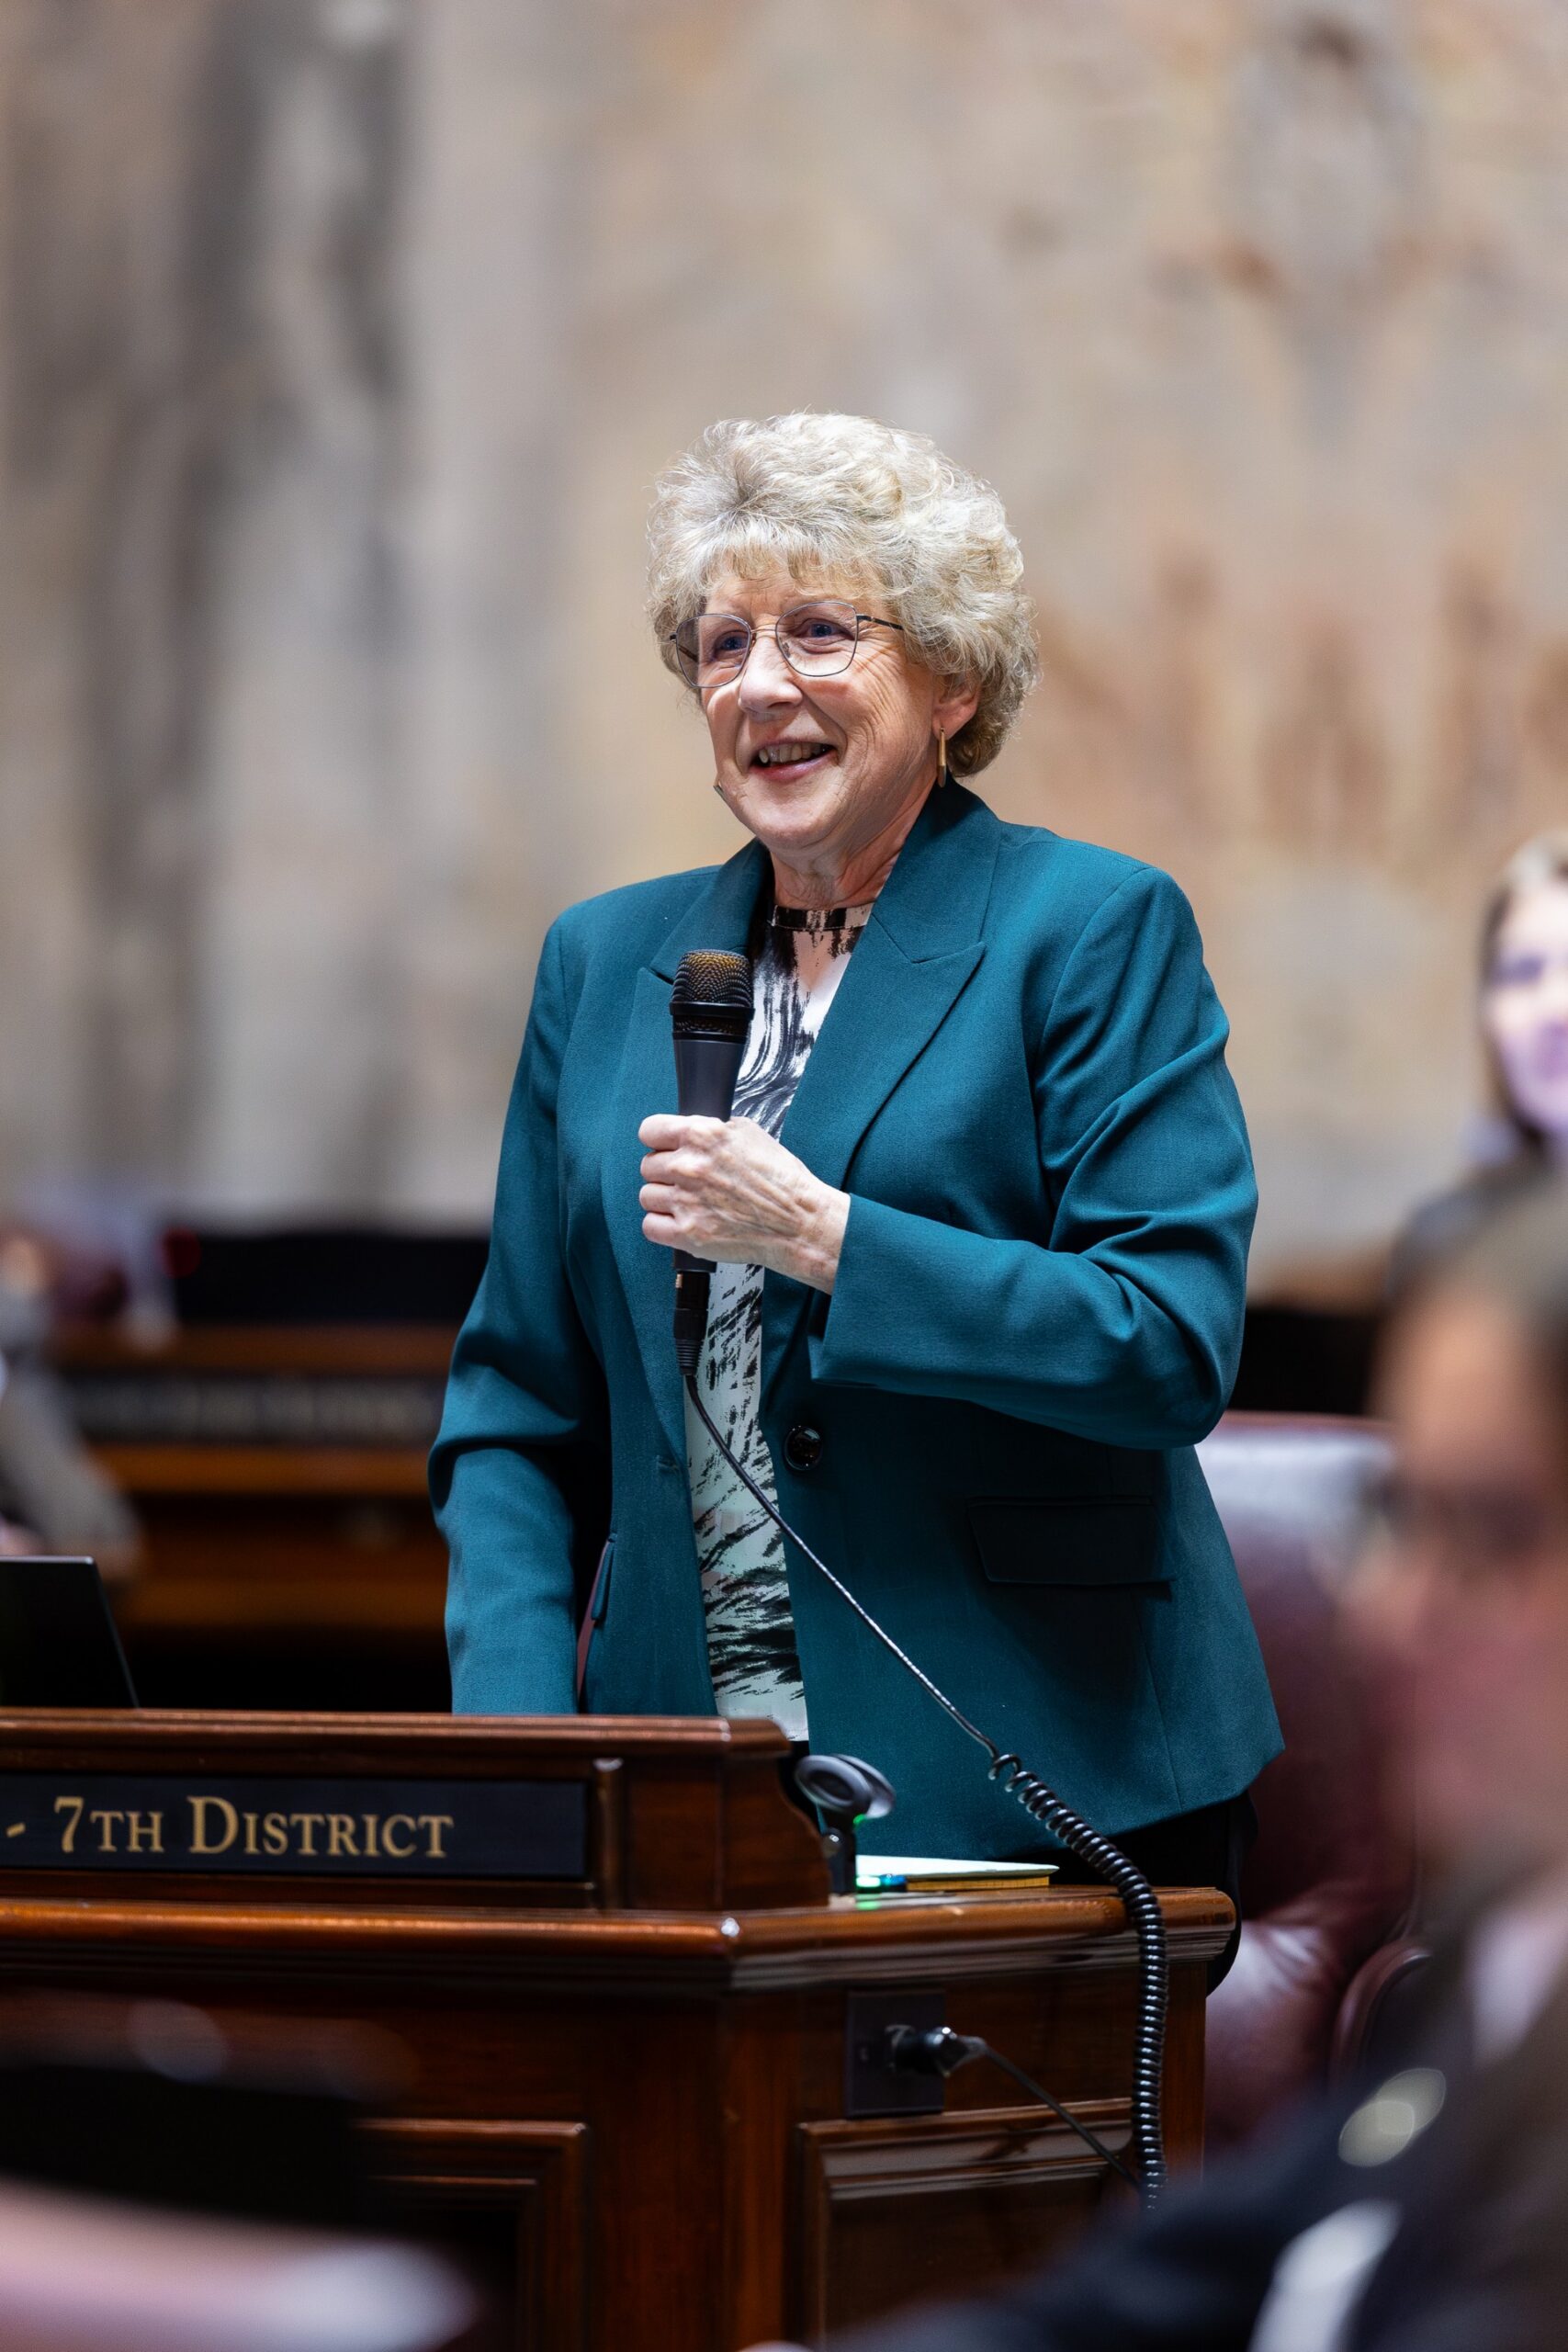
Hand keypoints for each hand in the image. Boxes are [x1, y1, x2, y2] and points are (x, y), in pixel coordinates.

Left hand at [638, 1115, 848, 1293]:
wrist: (798, 1223)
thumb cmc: (780, 1181)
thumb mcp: (749, 1133)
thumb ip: (711, 1129)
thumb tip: (688, 1131)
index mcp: (703, 1136)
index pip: (649, 1130)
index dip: (658, 1140)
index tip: (663, 1147)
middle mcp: (690, 1167)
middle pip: (648, 1166)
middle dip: (665, 1172)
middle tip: (687, 1180)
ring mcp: (686, 1202)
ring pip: (647, 1196)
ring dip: (665, 1199)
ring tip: (689, 1202)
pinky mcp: (687, 1234)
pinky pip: (650, 1226)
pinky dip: (662, 1225)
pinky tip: (682, 1221)